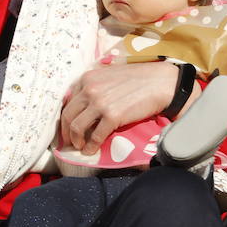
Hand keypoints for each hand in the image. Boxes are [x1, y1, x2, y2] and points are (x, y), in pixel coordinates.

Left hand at [60, 61, 179, 154]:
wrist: (160, 83)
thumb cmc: (138, 79)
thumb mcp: (109, 76)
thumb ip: (94, 86)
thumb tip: (83, 104)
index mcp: (87, 78)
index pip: (68, 101)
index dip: (66, 117)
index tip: (67, 127)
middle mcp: (89, 89)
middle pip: (67, 115)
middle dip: (66, 132)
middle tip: (69, 141)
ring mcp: (99, 103)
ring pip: (76, 127)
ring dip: (75, 140)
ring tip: (80, 146)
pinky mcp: (112, 116)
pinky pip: (95, 136)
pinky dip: (91, 146)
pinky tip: (91, 150)